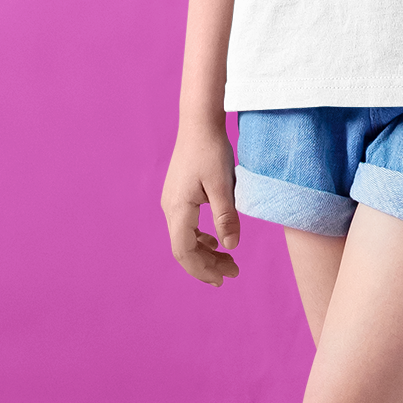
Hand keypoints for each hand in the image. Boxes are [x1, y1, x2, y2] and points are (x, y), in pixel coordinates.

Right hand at [161, 122, 240, 286]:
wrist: (199, 125)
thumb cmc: (212, 151)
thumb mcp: (223, 185)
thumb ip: (226, 216)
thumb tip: (231, 246)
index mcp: (179, 208)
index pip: (184, 251)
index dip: (203, 269)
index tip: (225, 277)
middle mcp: (170, 208)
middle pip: (183, 249)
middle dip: (206, 265)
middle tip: (232, 273)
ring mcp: (172, 203)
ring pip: (185, 239)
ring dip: (205, 254)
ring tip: (228, 262)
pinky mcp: (178, 197)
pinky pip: (186, 227)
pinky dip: (200, 240)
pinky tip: (215, 241)